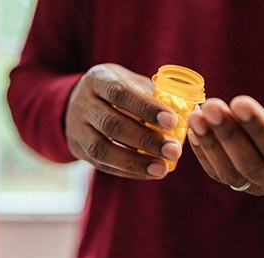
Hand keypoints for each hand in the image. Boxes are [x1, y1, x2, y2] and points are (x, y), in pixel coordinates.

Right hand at [65, 63, 181, 178]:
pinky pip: (102, 164)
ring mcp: (77, 128)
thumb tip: (187, 114)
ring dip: (135, 161)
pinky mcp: (79, 150)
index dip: (146, 107)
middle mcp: (83, 103)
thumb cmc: (116, 91)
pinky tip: (149, 172)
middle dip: (145, 139)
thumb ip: (152, 94)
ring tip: (162, 168)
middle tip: (174, 150)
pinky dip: (128, 171)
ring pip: (102, 149)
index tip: (172, 121)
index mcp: (99, 79)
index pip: (119, 92)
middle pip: (111, 123)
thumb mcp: (130, 82)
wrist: (77, 104)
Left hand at [187, 96, 263, 195]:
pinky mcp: (238, 183)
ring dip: (209, 142)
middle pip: (249, 163)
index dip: (257, 128)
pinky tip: (192, 129)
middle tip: (210, 106)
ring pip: (229, 172)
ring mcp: (256, 187)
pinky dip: (202, 152)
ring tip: (196, 115)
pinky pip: (216, 172)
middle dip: (227, 134)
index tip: (239, 101)